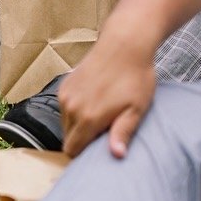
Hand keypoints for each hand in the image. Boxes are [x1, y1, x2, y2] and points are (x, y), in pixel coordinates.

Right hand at [57, 36, 156, 157]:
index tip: (97, 150)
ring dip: (78, 125)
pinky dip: (75, 110)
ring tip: (100, 115)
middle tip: (103, 132)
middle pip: (68, 138)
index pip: (72, 150)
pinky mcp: (64, 85)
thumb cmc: (135, 78)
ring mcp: (66, 95)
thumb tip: (116, 155)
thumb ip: (122, 133)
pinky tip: (94, 101)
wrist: (124, 45)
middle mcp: (71, 108)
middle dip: (82, 140)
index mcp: (88, 118)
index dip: (83, 155)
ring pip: (65, 123)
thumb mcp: (136, 108)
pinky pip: (64, 107)